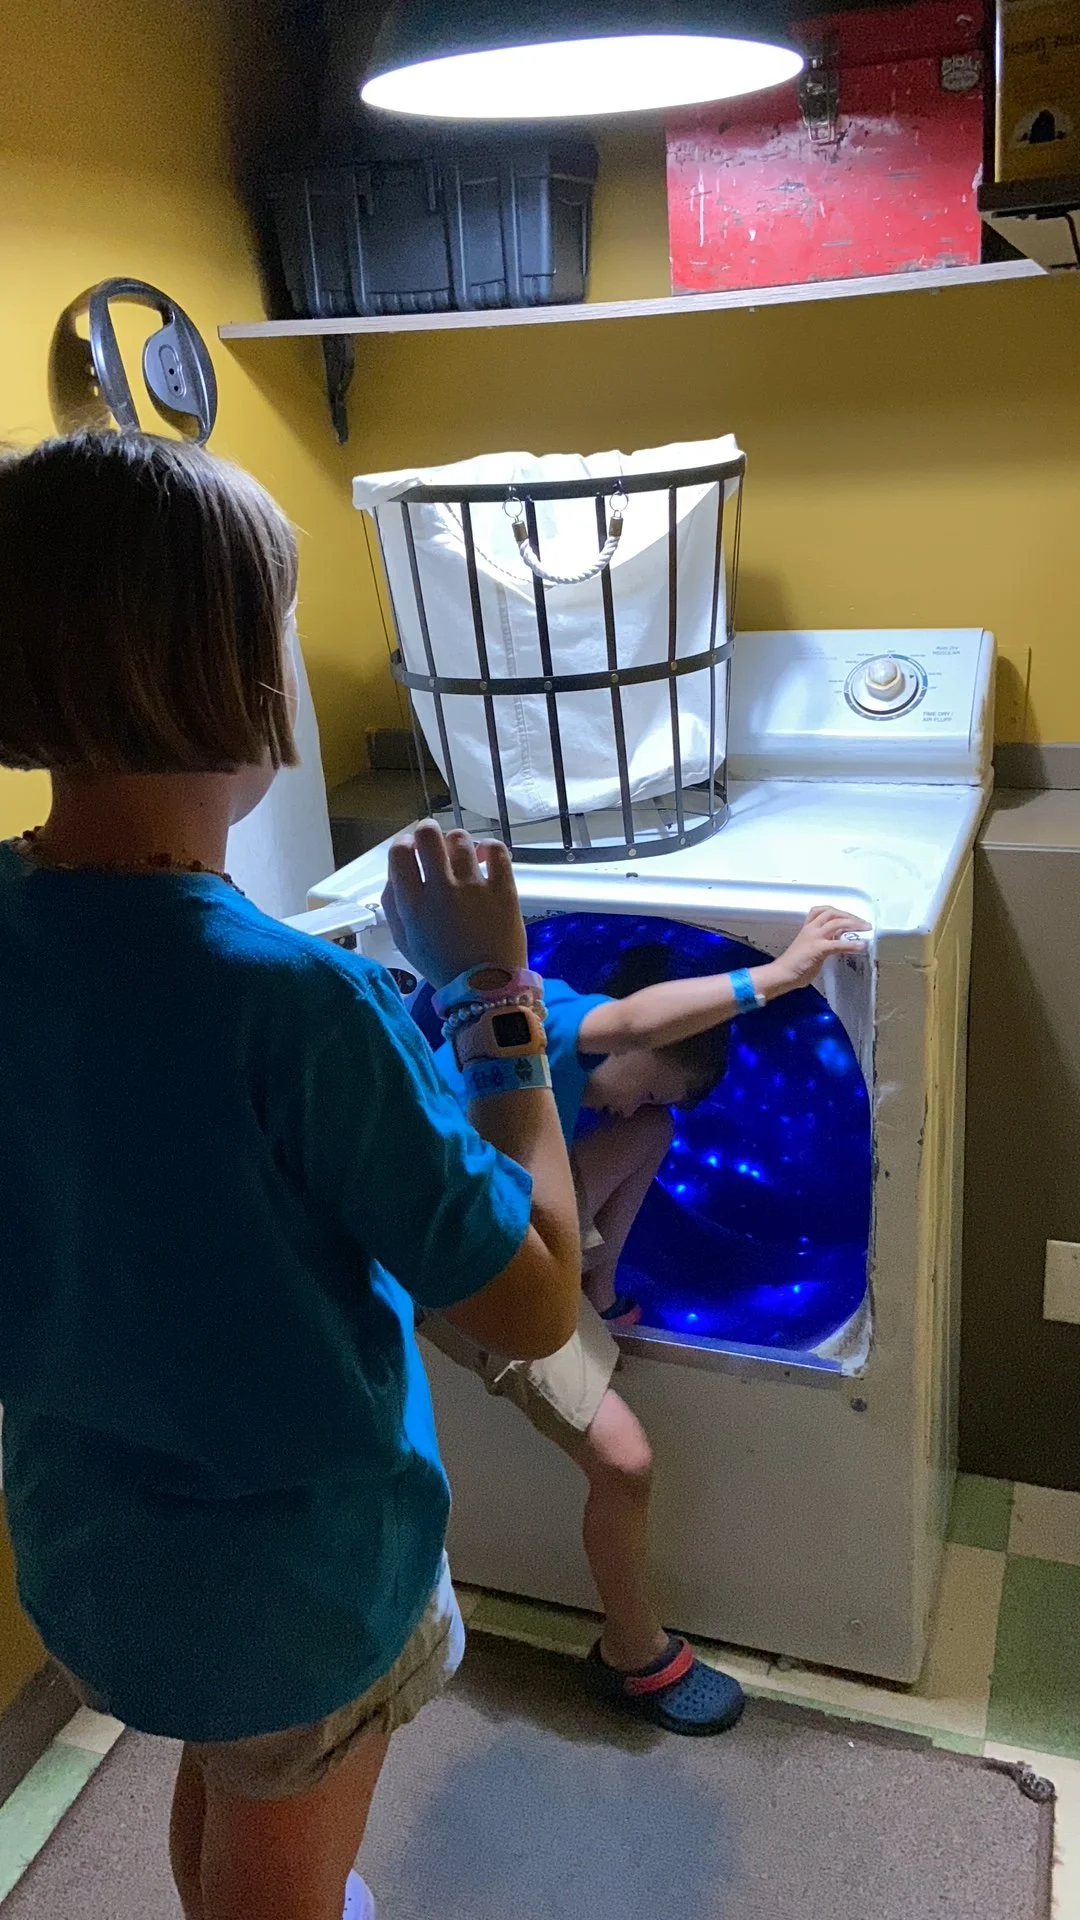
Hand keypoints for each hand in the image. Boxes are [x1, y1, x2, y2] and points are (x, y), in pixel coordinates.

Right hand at [381, 820, 527, 990]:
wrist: (486, 988)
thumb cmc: (442, 966)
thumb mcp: (404, 941)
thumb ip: (393, 906)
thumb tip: (394, 874)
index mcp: (412, 904)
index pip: (399, 852)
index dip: (403, 844)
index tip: (411, 851)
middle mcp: (441, 889)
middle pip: (428, 834)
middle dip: (428, 831)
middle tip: (435, 843)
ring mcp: (474, 886)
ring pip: (461, 838)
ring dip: (457, 842)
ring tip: (462, 856)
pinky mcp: (503, 889)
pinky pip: (496, 850)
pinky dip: (489, 847)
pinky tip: (484, 856)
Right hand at [768, 906, 870, 993]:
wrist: (781, 974)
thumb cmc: (793, 967)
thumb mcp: (809, 949)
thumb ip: (822, 944)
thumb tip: (836, 945)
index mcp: (807, 929)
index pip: (821, 911)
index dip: (838, 912)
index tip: (849, 917)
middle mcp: (811, 929)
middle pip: (832, 912)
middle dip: (850, 915)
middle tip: (862, 923)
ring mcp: (814, 938)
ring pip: (837, 923)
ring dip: (854, 924)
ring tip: (865, 929)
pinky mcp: (818, 949)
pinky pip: (838, 943)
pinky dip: (852, 944)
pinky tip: (861, 945)